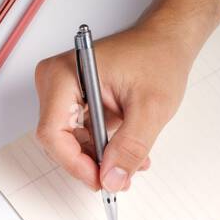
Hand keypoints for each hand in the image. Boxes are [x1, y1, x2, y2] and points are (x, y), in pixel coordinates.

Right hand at [34, 24, 194, 192]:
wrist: (167, 39)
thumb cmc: (158, 56)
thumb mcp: (151, 107)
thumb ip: (130, 146)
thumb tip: (112, 179)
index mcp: (64, 75)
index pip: (53, 133)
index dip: (74, 163)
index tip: (100, 180)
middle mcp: (55, 83)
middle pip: (58, 141)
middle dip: (89, 163)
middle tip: (118, 177)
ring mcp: (62, 93)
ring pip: (69, 143)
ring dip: (98, 159)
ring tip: (130, 164)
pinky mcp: (73, 102)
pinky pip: (79, 136)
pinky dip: (101, 149)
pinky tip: (124, 152)